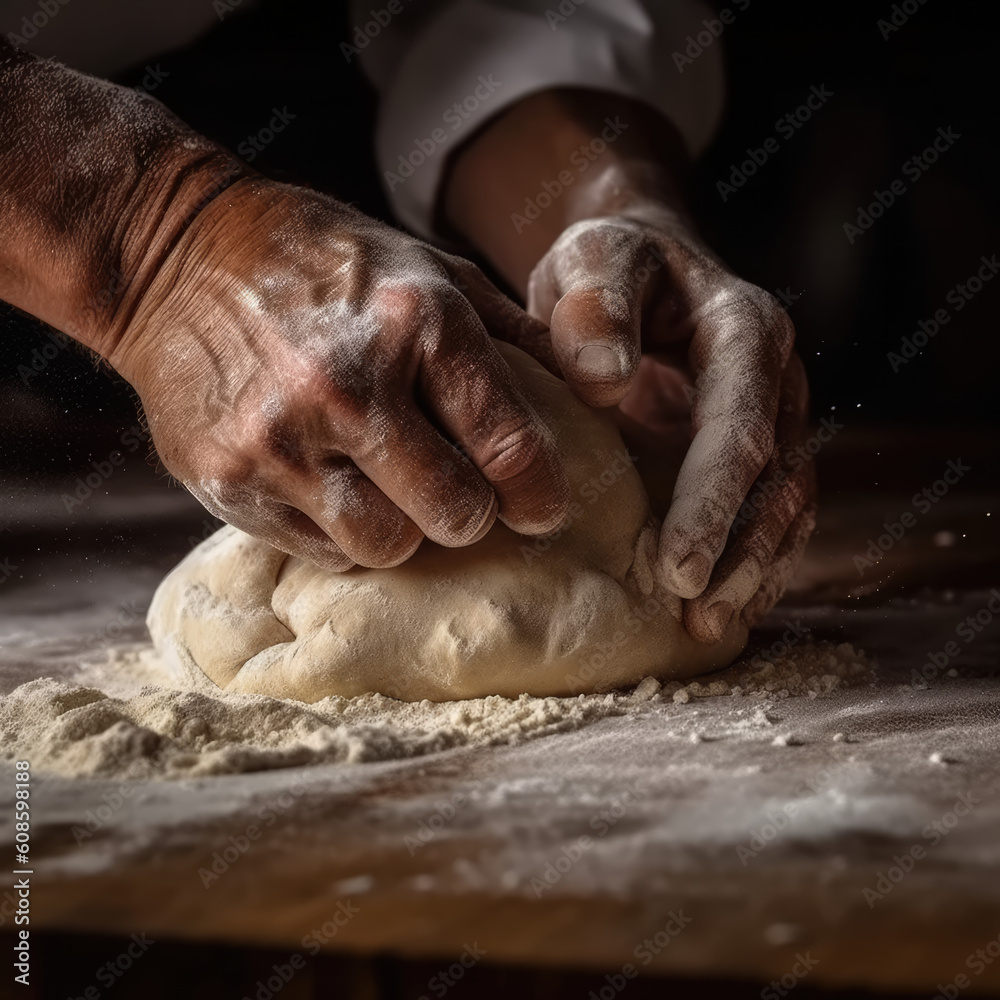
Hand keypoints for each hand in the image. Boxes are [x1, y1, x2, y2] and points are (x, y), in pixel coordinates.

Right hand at [109, 178, 570, 570]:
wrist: (173, 256)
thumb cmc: (320, 261)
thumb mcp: (424, 266)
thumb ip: (511, 331)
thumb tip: (596, 386)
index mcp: (414, 323)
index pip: (509, 446)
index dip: (539, 493)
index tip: (541, 509)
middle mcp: (348, 386)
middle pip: (455, 513)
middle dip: (471, 514)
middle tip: (462, 498)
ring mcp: (282, 439)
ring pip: (387, 545)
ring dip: (405, 530)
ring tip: (393, 493)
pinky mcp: (229, 479)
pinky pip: (321, 550)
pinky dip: (343, 533)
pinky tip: (335, 488)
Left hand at [527, 207, 815, 641]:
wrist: (638, 272)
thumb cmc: (610, 269)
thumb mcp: (594, 258)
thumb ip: (598, 301)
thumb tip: (605, 378)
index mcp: (745, 331)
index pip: (741, 425)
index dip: (714, 499)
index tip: (678, 564)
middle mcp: (775, 381)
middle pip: (778, 477)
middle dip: (739, 549)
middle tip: (697, 611)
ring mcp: (773, 420)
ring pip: (785, 506)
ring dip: (753, 570)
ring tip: (707, 625)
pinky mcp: (754, 454)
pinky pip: (768, 515)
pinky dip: (749, 563)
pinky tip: (715, 607)